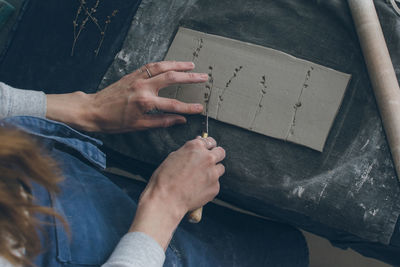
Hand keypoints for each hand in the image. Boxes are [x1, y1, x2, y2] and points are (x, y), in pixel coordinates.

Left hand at [46, 61, 206, 131]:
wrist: (93, 110)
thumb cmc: (114, 121)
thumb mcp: (139, 125)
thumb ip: (161, 121)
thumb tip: (180, 119)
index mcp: (145, 102)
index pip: (172, 104)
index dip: (188, 107)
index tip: (200, 107)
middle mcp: (143, 87)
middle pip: (171, 78)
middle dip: (190, 78)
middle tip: (204, 77)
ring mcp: (137, 78)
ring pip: (162, 67)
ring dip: (178, 65)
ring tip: (191, 65)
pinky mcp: (132, 74)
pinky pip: (151, 66)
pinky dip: (163, 63)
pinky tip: (171, 64)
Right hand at [129, 136, 225, 249]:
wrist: (166, 200)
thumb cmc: (165, 179)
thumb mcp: (173, 158)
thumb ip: (188, 152)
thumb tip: (196, 150)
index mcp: (195, 147)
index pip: (210, 141)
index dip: (208, 146)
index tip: (208, 149)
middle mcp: (207, 158)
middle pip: (221, 153)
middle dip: (216, 156)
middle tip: (208, 163)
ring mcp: (213, 173)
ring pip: (220, 169)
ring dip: (213, 172)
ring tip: (199, 179)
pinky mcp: (215, 187)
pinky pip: (215, 184)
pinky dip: (209, 186)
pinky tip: (197, 190)